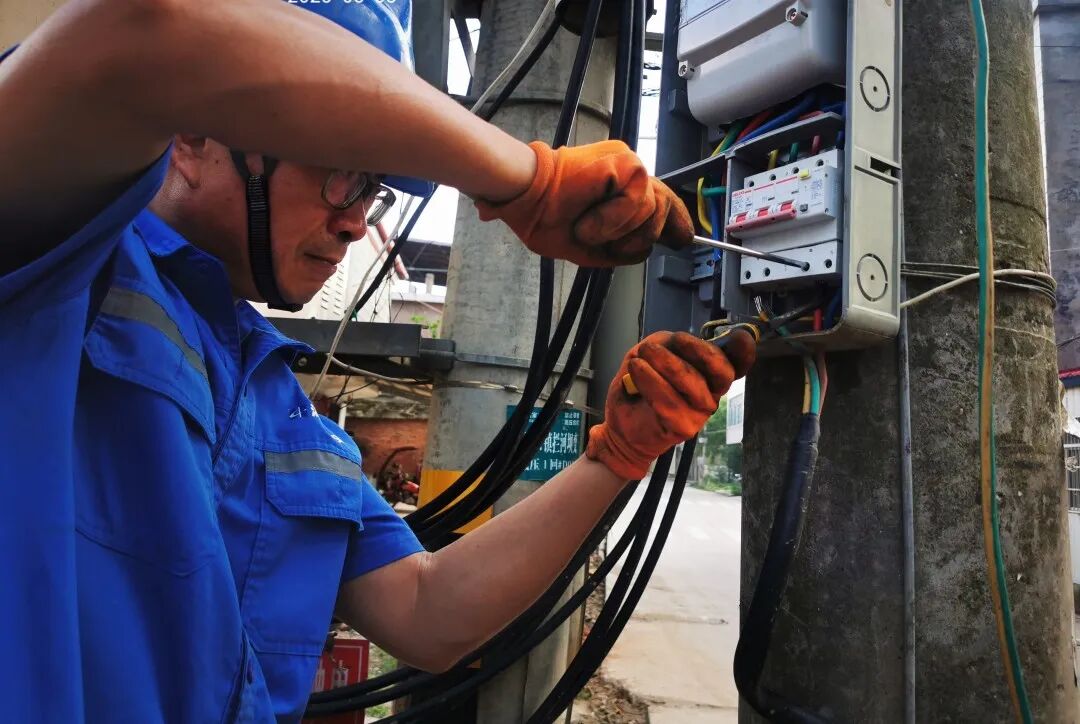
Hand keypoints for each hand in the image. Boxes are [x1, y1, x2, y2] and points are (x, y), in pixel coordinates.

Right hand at [474, 140, 693, 266]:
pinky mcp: (623, 161)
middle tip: (600, 239)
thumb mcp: (595, 243)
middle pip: (662, 211)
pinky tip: (590, 218)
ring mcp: (627, 163)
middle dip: (638, 238)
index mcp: (621, 187)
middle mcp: (628, 171)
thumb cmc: (545, 218)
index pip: (662, 202)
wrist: (523, 198)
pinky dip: (613, 219)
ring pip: (649, 211)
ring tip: (586, 227)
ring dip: (616, 231)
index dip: (676, 222)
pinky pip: (636, 202)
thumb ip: (628, 244)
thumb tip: (656, 247)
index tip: (683, 240)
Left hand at [585, 330, 755, 479]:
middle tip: (674, 339)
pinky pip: (670, 401)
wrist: (621, 422)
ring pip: (692, 383)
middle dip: (699, 350)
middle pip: (722, 371)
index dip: (743, 351)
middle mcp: (712, 392)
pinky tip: (636, 370)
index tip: (740, 337)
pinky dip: (650, 381)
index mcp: (710, 372)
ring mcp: (701, 412)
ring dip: (664, 363)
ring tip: (641, 355)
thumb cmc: (640, 382)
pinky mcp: (686, 428)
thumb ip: (669, 342)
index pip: (736, 362)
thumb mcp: (653, 351)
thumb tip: (676, 340)